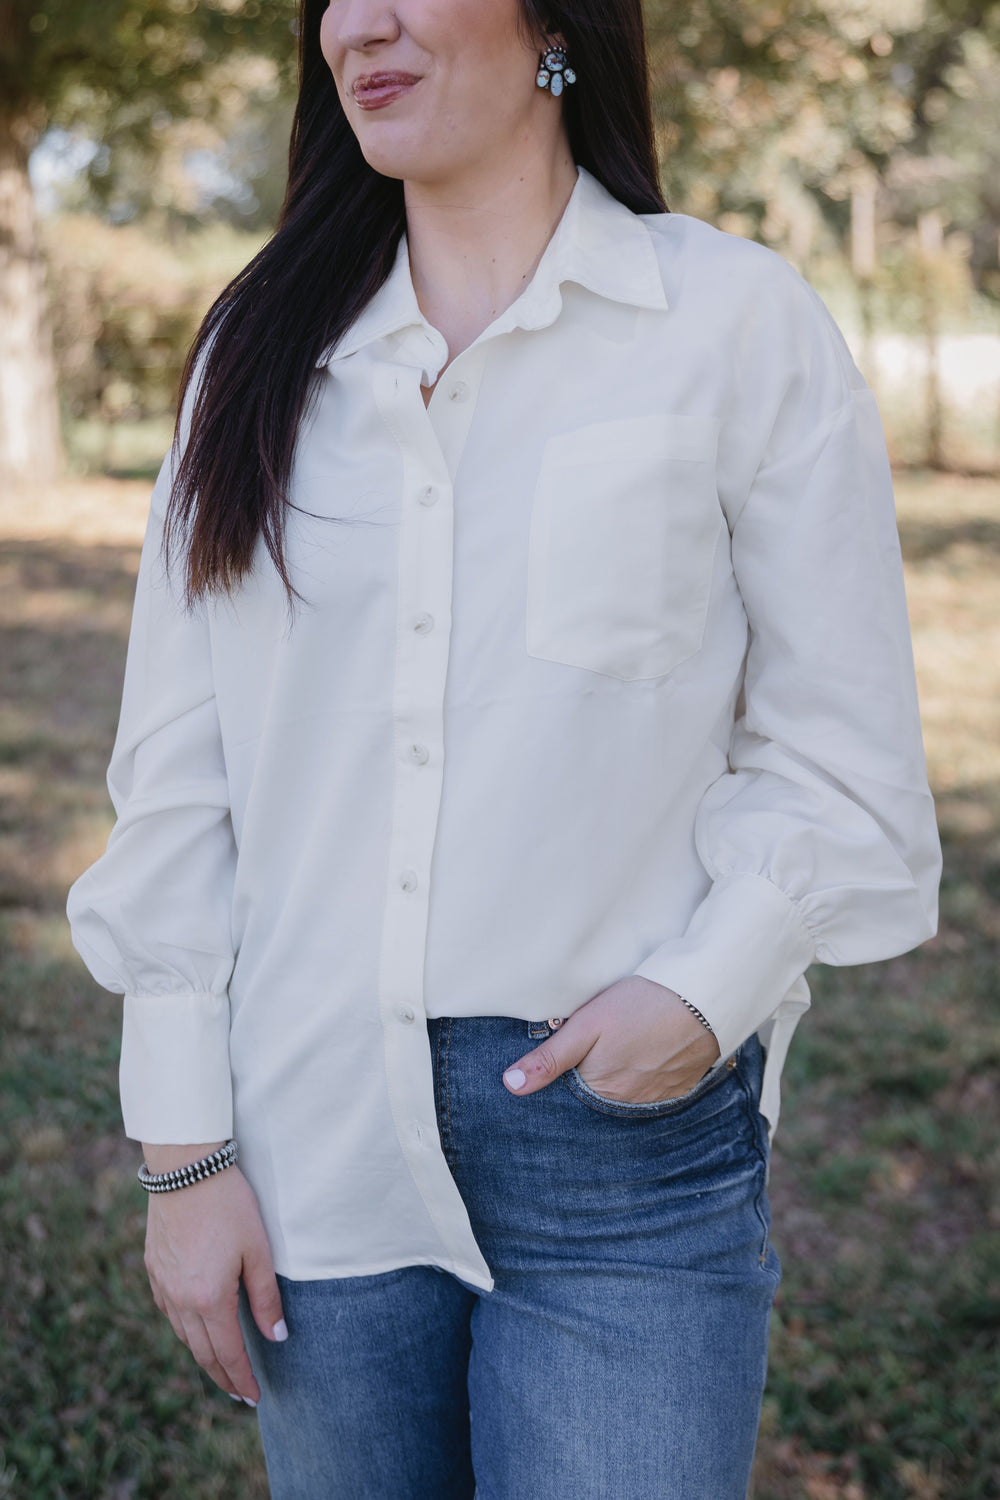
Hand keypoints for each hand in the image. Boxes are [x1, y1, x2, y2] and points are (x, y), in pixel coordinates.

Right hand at [142, 1148, 285, 1404]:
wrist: (186, 1169)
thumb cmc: (229, 1205)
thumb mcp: (258, 1250)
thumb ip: (266, 1298)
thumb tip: (278, 1337)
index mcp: (209, 1299)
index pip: (229, 1353)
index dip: (242, 1379)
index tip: (253, 1398)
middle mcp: (180, 1300)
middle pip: (202, 1352)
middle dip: (222, 1376)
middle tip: (238, 1393)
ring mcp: (163, 1284)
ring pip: (183, 1334)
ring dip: (202, 1354)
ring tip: (220, 1365)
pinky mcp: (153, 1267)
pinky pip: (169, 1311)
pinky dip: (184, 1328)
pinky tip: (194, 1327)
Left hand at [502, 975, 720, 1102]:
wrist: (702, 997)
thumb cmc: (640, 1006)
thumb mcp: (586, 1025)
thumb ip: (550, 1057)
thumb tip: (511, 1086)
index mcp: (603, 1090)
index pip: (574, 1092)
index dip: (570, 1072)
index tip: (572, 1053)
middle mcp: (631, 1102)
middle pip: (603, 1092)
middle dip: (597, 1073)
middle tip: (604, 1043)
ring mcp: (660, 1095)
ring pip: (630, 1089)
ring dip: (625, 1073)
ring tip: (626, 1043)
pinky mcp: (684, 1083)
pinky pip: (658, 1086)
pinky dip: (650, 1072)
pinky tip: (649, 1049)